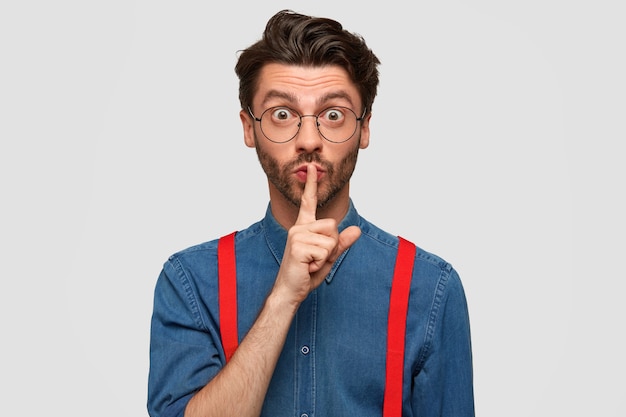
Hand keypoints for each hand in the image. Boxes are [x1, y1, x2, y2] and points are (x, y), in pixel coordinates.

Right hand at [274, 164, 360, 303]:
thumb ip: (341, 243)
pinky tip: (307, 266)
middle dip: (332, 245)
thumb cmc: (306, 273)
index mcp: (304, 227)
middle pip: (333, 225)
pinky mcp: (298, 246)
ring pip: (331, 240)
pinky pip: (326, 250)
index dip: (311, 184)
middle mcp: (299, 227)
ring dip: (326, 256)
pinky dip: (320, 262)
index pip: (308, 201)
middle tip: (315, 258)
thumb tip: (356, 230)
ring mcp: (297, 235)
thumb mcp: (328, 256)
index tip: (311, 167)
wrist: (290, 290)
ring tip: (311, 262)